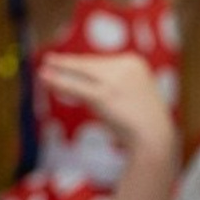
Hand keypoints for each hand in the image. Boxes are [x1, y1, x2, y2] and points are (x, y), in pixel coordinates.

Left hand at [37, 53, 176, 162]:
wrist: (156, 138)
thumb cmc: (145, 121)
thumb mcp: (134, 94)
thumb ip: (116, 83)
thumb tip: (88, 81)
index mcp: (135, 63)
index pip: (103, 61)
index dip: (84, 66)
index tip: (68, 64)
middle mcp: (125, 67)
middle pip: (91, 64)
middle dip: (69, 65)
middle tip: (50, 60)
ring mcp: (114, 81)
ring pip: (81, 73)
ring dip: (60, 70)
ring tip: (43, 69)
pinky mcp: (104, 96)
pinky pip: (76, 87)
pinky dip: (58, 82)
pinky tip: (45, 78)